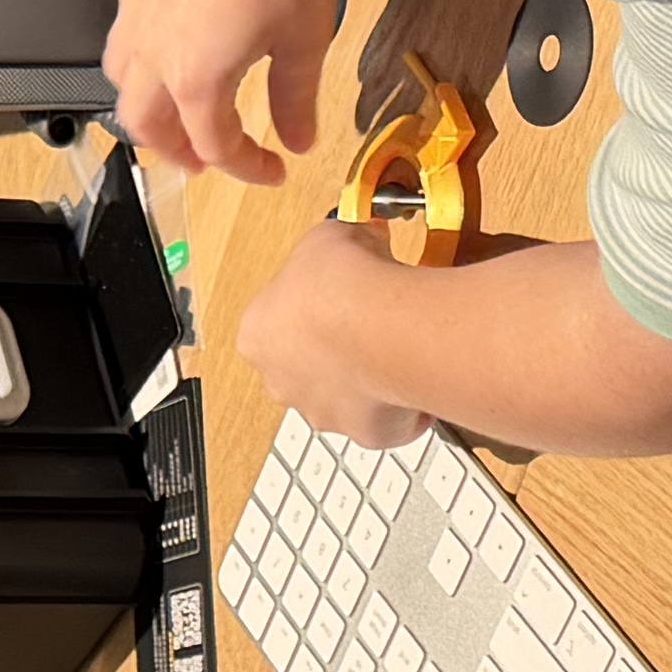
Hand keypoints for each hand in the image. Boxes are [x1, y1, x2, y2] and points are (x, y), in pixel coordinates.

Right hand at [105, 0, 342, 183]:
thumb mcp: (306, 33)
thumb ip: (296, 97)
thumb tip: (296, 135)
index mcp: (196, 77)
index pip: (215, 146)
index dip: (247, 169)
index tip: (272, 167)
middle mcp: (154, 50)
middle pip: (147, 127)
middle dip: (177, 153)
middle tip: (206, 158)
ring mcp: (136, 10)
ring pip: (122, 82)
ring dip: (148, 110)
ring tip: (177, 110)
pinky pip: (123, 35)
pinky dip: (142, 61)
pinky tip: (172, 44)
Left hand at [238, 218, 430, 447]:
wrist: (383, 326)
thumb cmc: (344, 285)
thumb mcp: (328, 237)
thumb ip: (334, 248)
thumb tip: (358, 240)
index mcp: (256, 335)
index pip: (276, 320)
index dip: (311, 301)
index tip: (336, 291)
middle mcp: (281, 381)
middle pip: (304, 366)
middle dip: (333, 348)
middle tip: (366, 321)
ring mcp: (321, 411)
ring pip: (342, 397)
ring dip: (365, 377)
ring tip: (394, 347)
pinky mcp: (365, 433)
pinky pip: (386, 422)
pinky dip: (403, 406)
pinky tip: (416, 377)